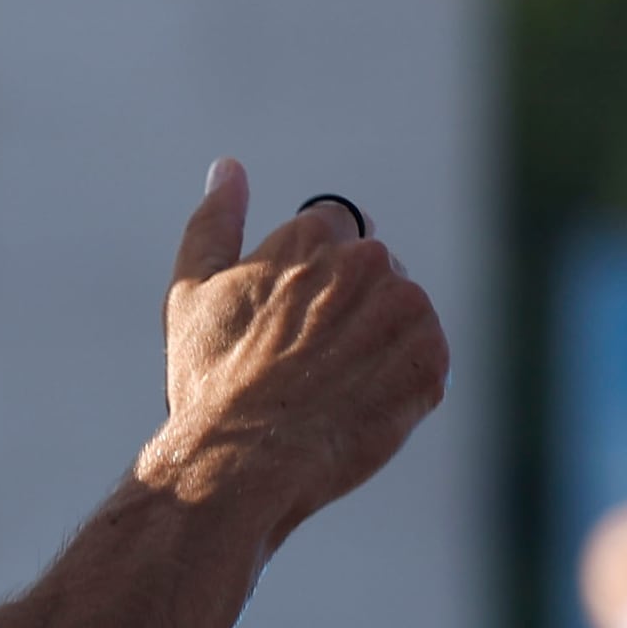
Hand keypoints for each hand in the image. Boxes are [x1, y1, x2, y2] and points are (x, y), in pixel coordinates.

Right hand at [152, 159, 450, 536]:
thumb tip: (229, 167)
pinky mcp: (434, 364)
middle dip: (344, 305)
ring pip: (400, 315)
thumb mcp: (192, 293)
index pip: (332, 227)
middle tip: (302, 359)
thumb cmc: (209, 379)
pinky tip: (353, 407)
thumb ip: (215, 222)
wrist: (241, 460)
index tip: (283, 317)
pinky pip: (424, 364)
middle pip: (370, 271)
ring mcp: (407, 313)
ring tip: (325, 388)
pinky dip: (396, 384)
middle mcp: (369, 263)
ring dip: (374, 343)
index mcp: (313, 237)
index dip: (306, 273)